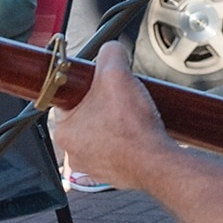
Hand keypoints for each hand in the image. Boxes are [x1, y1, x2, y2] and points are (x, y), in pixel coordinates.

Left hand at [48, 42, 175, 191]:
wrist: (157, 163)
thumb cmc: (132, 130)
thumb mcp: (117, 74)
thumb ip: (110, 53)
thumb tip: (111, 49)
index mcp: (65, 130)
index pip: (67, 98)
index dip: (86, 84)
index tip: (100, 81)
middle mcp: (74, 151)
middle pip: (87, 114)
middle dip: (105, 103)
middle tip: (121, 97)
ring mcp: (94, 165)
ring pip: (102, 132)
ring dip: (117, 121)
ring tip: (132, 114)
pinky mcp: (113, 172)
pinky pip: (117, 148)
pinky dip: (127, 139)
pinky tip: (138, 131)